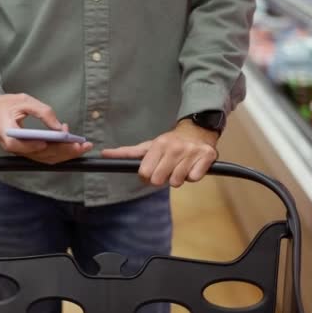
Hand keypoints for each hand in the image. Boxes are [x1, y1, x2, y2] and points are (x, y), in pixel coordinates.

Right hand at [0, 93, 92, 163]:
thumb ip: (42, 112)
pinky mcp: (28, 152)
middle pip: (39, 154)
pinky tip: (72, 145)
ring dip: (65, 154)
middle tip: (80, 144)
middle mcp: (14, 147)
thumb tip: (59, 127)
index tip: (47, 142)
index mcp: (6, 133)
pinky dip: (60, 152)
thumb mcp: (23, 101)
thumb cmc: (5, 105)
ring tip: (82, 146)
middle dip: (62, 151)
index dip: (32, 146)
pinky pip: (45, 156)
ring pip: (45, 158)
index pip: (18, 145)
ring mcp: (22, 152)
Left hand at [101, 119, 218, 186]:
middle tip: (167, 169)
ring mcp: (191, 152)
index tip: (152, 171)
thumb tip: (104, 154)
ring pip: (177, 181)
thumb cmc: (169, 143)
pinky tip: (192, 166)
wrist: (197, 131)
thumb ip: (127, 153)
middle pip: (159, 180)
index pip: (145, 173)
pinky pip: (194, 179)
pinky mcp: (207, 156)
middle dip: (162, 179)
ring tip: (179, 167)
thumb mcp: (148, 146)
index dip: (147, 176)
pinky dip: (193, 176)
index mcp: (158, 145)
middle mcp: (174, 148)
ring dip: (178, 178)